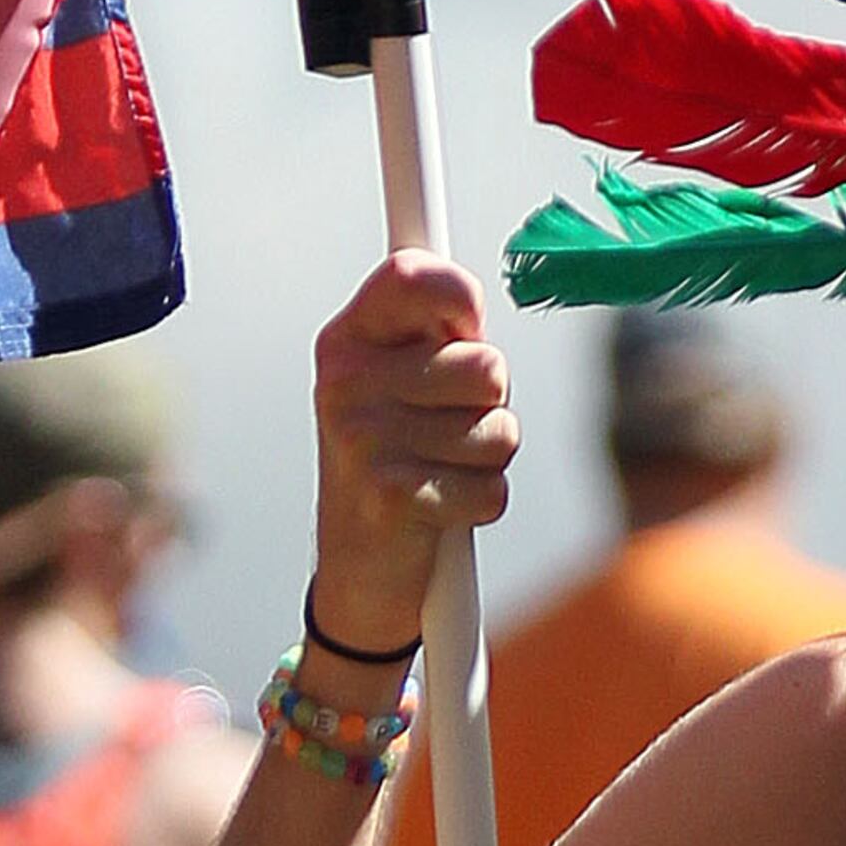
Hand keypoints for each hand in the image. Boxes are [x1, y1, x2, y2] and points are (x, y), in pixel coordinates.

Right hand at [309, 253, 517, 659]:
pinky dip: (482, 504)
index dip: (459, 295)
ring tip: (441, 470)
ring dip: (488, 459)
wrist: (357, 569)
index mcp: (347, 339)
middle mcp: (345, 381)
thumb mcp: (397, 381)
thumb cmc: (394, 458)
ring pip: (499, 430)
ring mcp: (363, 438)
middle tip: (446, 427)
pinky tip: (441, 511)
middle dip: (490, 404)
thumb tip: (470, 302)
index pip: (411, 275)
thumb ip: (435, 331)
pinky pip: (492, 487)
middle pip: (487, 365)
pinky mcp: (389, 496)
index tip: (466, 323)